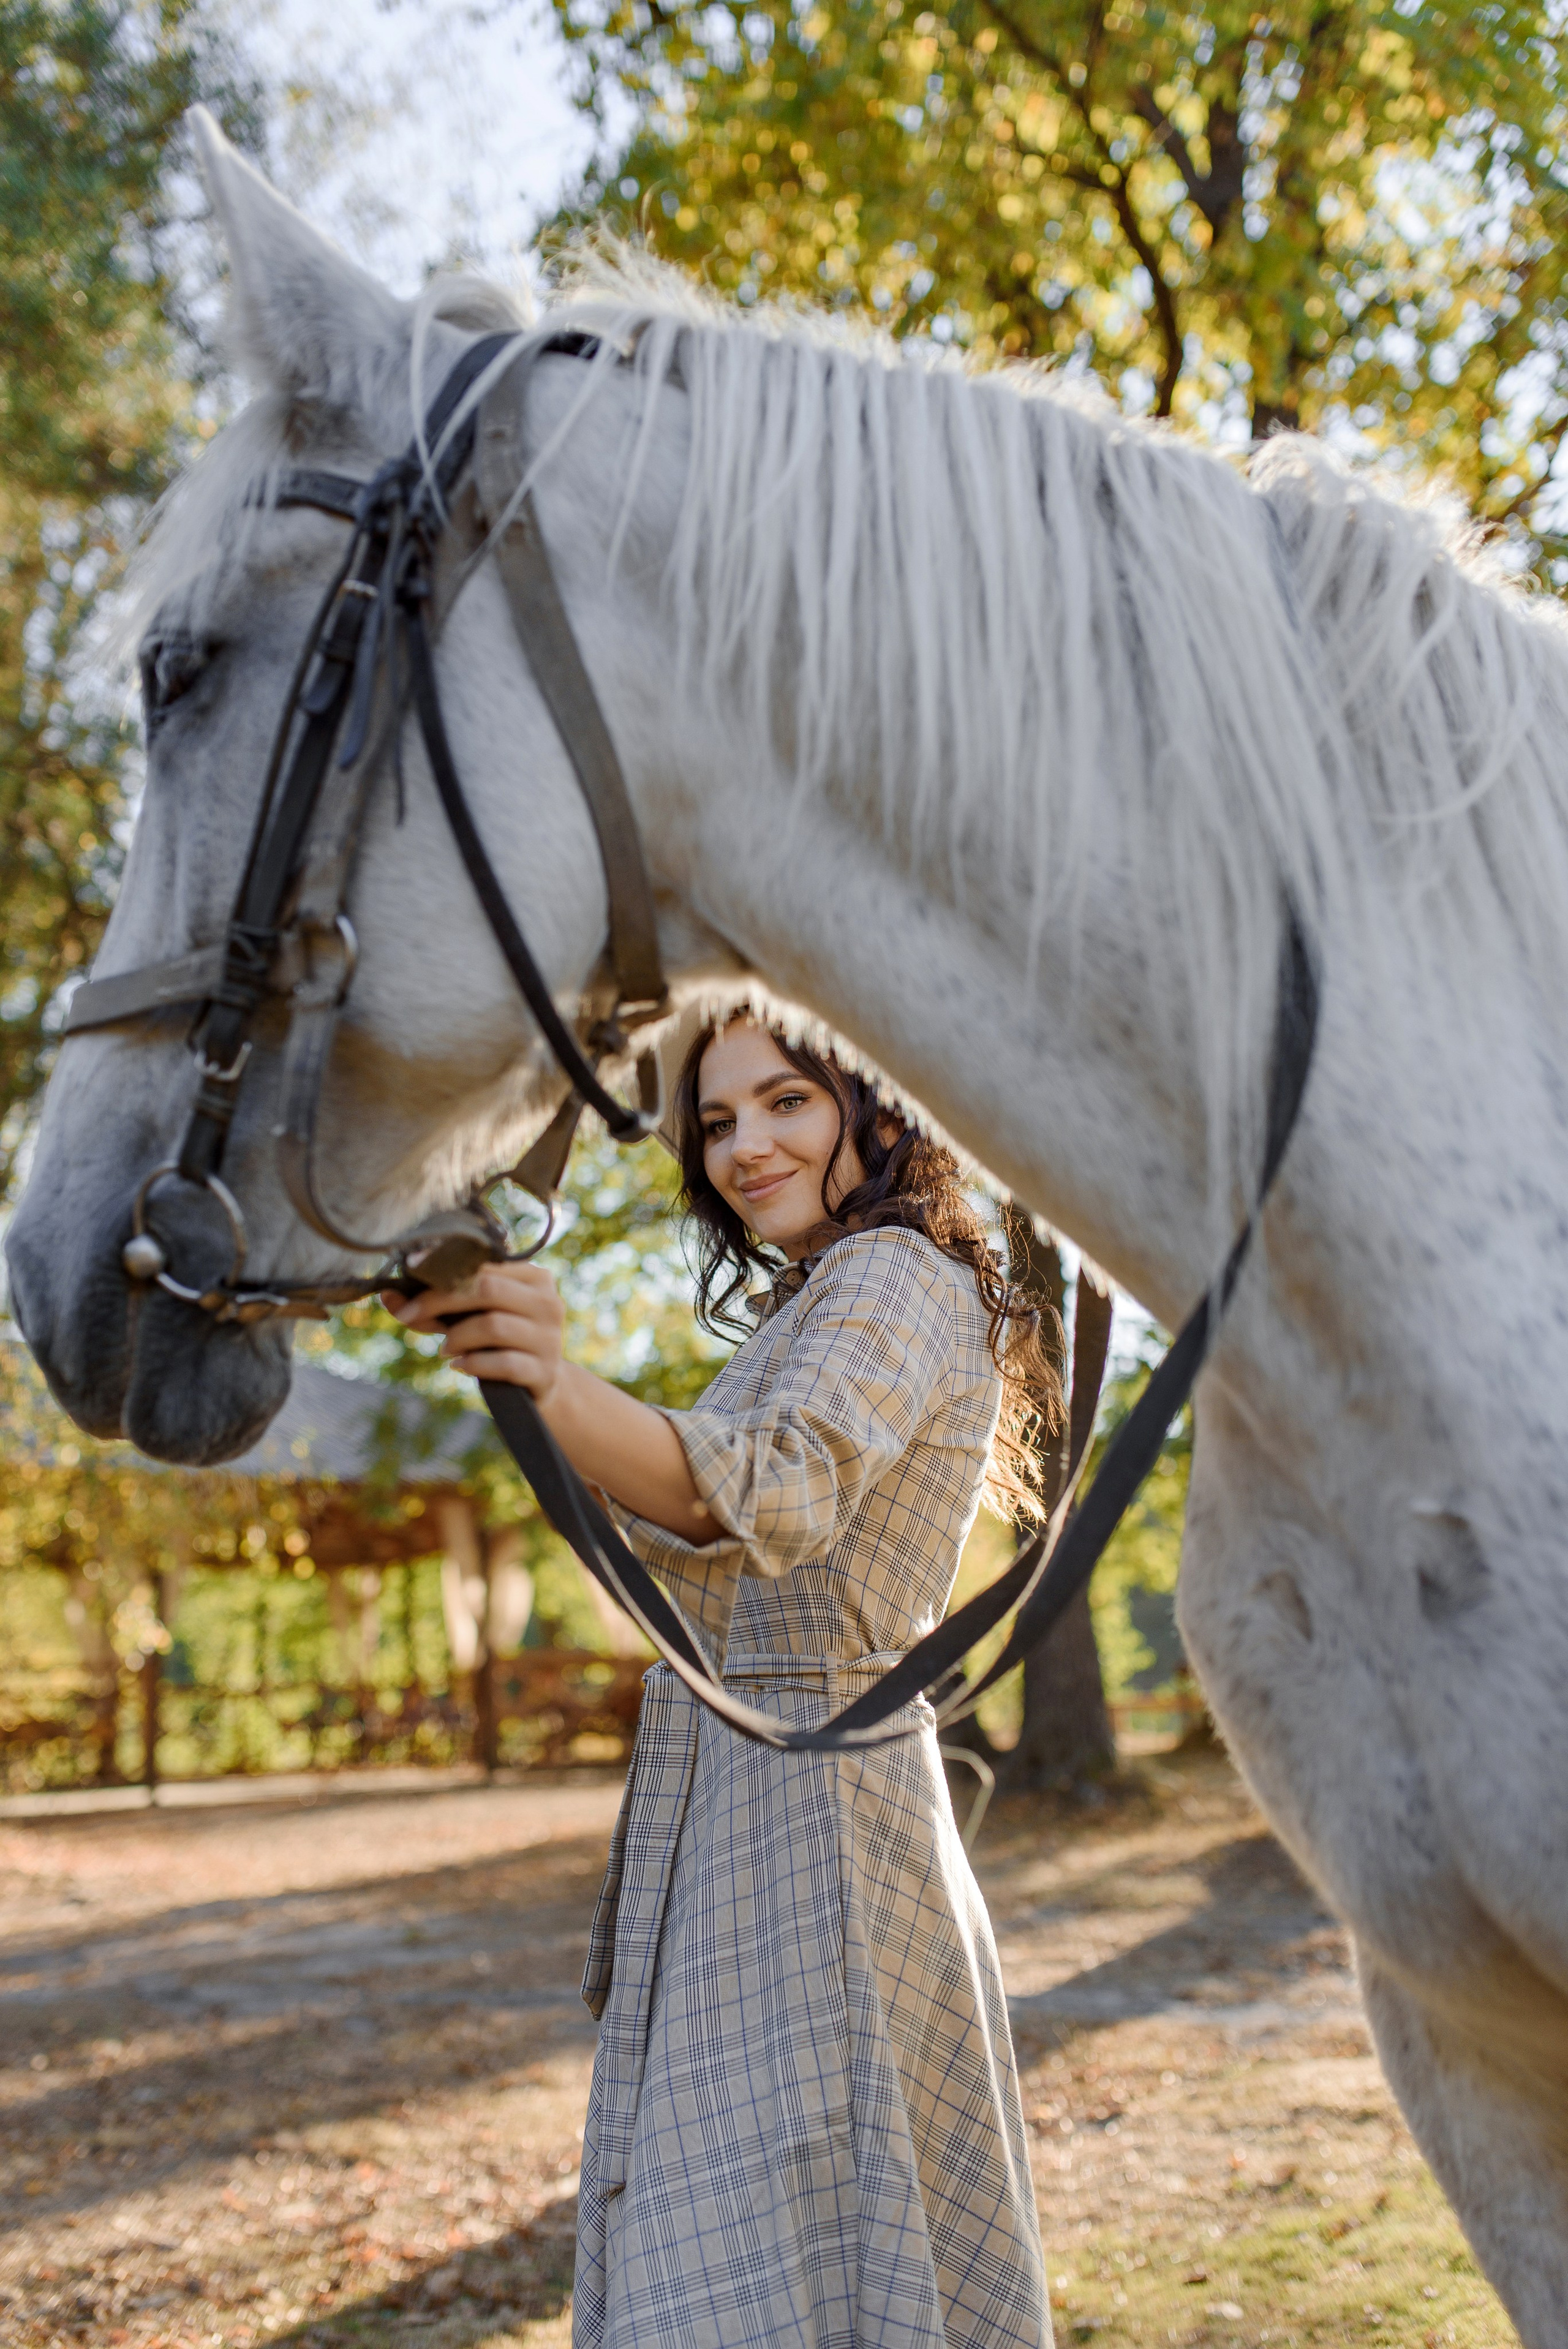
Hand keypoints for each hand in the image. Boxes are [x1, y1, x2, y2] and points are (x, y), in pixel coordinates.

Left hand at [382, 1261, 565, 1399]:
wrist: (542, 1384)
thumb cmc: (500, 1342)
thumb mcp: (470, 1317)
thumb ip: (435, 1307)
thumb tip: (388, 1295)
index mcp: (534, 1278)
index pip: (483, 1265)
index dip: (441, 1271)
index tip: (407, 1277)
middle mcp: (548, 1303)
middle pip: (487, 1290)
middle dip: (439, 1301)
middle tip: (410, 1315)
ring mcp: (549, 1339)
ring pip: (493, 1326)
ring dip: (457, 1337)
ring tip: (444, 1348)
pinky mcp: (544, 1372)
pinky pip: (504, 1363)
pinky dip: (474, 1363)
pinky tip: (460, 1366)